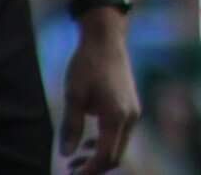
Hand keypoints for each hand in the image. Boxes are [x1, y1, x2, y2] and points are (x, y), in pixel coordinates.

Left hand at [60, 13, 139, 172]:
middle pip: (116, 155)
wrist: (107, 39)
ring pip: (120, 146)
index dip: (89, 171)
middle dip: (95, 168)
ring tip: (75, 160)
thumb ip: (71, 127)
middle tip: (70, 171)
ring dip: (100, 158)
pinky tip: (89, 143)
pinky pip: (122, 135)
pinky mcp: (132, 106)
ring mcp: (134, 111)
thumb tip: (66, 155)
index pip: (106, 156)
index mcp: (116, 115)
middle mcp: (130, 116)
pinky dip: (107, 145)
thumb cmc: (87, 65)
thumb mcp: (74, 95)